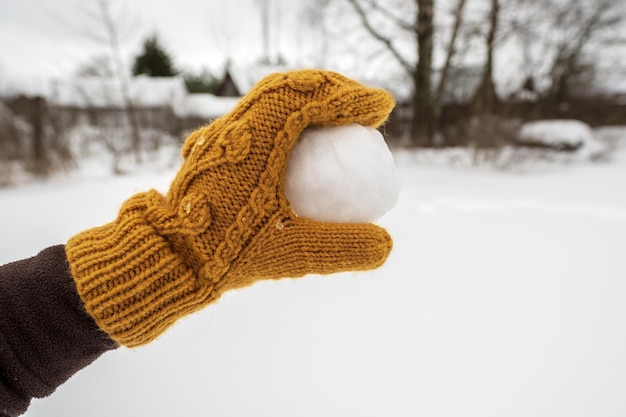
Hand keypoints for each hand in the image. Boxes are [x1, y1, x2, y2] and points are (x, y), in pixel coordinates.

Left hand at [66, 70, 394, 346]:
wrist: (168, 257)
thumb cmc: (223, 253)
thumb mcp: (289, 252)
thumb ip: (340, 249)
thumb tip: (386, 246)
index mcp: (256, 141)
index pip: (309, 100)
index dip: (350, 98)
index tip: (381, 108)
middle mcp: (236, 127)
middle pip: (289, 88)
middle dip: (332, 89)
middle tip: (363, 107)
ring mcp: (221, 134)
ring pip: (268, 97)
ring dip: (307, 96)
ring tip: (336, 114)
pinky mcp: (215, 147)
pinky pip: (255, 112)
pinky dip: (285, 110)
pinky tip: (296, 133)